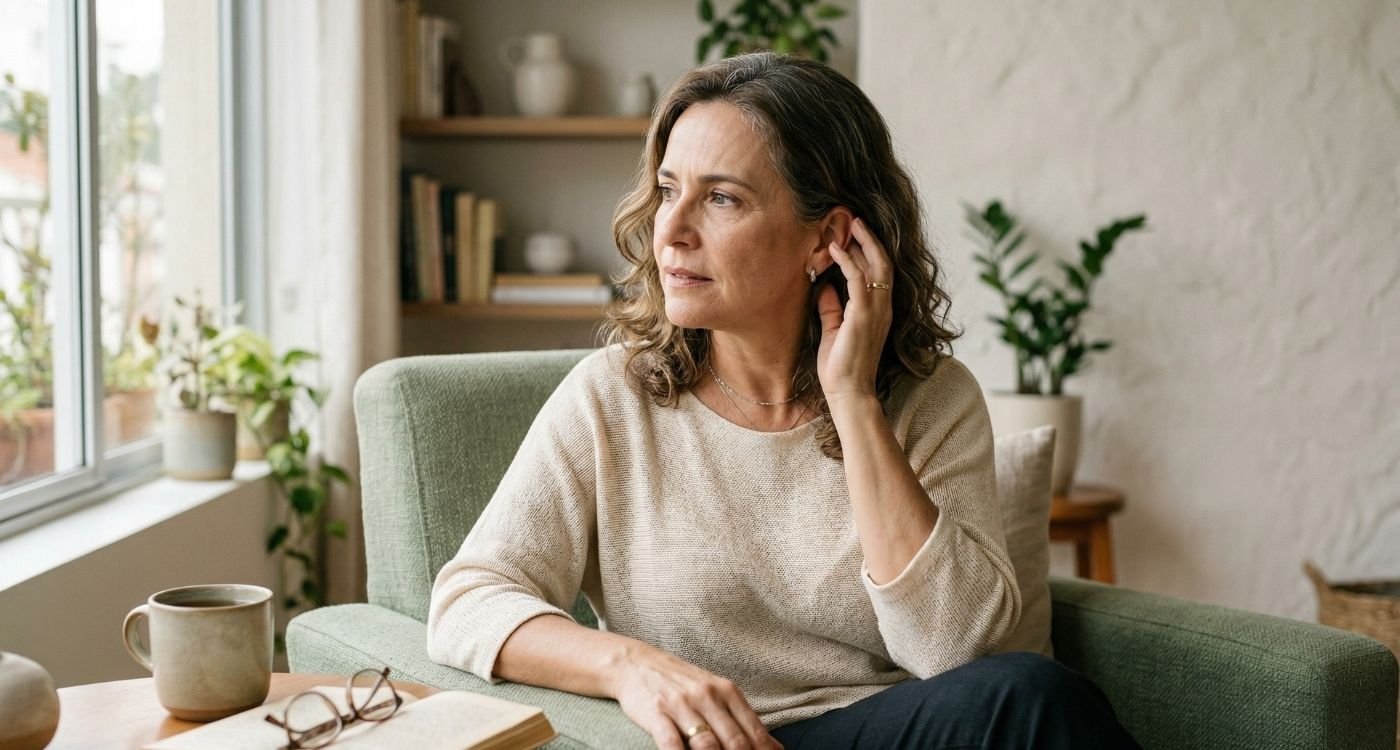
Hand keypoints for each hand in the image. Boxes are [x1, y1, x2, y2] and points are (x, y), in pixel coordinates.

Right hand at [610, 645, 782, 749]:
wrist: (636, 663)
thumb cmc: (681, 682)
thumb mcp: (716, 692)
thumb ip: (741, 719)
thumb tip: (774, 748)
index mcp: (727, 692)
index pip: (754, 730)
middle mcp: (708, 696)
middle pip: (735, 740)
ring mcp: (682, 705)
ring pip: (707, 744)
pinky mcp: (657, 713)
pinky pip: (671, 742)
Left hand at [816, 216, 892, 404]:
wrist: (848, 393)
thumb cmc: (841, 368)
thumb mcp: (834, 331)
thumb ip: (832, 309)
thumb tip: (824, 289)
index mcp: (879, 312)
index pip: (880, 274)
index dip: (869, 252)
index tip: (854, 235)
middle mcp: (883, 308)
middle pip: (883, 263)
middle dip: (870, 239)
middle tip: (855, 220)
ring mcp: (876, 312)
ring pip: (876, 266)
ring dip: (861, 243)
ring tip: (847, 226)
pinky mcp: (863, 316)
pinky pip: (859, 280)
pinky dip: (846, 261)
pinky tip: (833, 249)